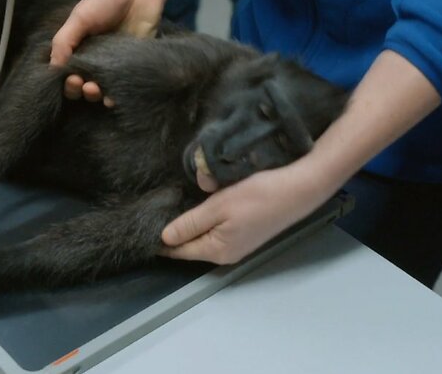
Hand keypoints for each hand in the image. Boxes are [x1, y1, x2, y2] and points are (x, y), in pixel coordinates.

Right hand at [50, 0, 165, 104]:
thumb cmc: (107, 0)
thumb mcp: (80, 18)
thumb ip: (64, 42)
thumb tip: (54, 70)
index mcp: (77, 48)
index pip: (64, 73)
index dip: (64, 81)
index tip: (70, 78)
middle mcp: (93, 60)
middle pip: (80, 86)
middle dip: (77, 90)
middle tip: (82, 84)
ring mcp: (112, 66)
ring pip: (99, 91)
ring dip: (94, 96)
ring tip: (95, 89)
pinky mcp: (132, 68)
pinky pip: (121, 88)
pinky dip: (115, 98)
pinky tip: (112, 99)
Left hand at [159, 159, 336, 263]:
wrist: (299, 187)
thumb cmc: (259, 195)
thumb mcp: (218, 207)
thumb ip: (190, 224)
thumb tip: (165, 238)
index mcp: (217, 250)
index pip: (179, 251)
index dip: (160, 240)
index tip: (141, 227)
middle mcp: (226, 252)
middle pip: (191, 244)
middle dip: (173, 231)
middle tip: (153, 210)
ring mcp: (238, 243)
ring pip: (204, 235)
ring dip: (189, 223)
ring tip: (170, 205)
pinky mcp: (246, 231)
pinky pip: (216, 228)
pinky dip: (205, 219)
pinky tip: (198, 204)